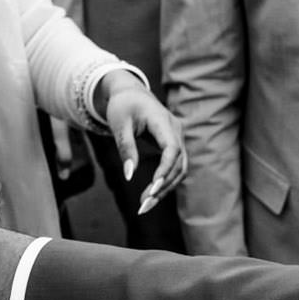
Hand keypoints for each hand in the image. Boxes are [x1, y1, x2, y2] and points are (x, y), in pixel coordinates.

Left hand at [98, 72, 185, 216]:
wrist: (131, 93)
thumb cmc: (123, 106)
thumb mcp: (119, 125)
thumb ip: (126, 148)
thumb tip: (129, 176)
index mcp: (163, 121)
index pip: (173, 149)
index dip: (165, 170)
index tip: (152, 188)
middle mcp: (176, 130)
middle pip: (179, 164)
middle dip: (163, 187)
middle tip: (143, 206)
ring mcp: (177, 138)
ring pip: (180, 169)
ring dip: (165, 189)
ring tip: (145, 205)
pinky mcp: (174, 146)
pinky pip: (174, 168)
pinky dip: (164, 183)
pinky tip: (150, 195)